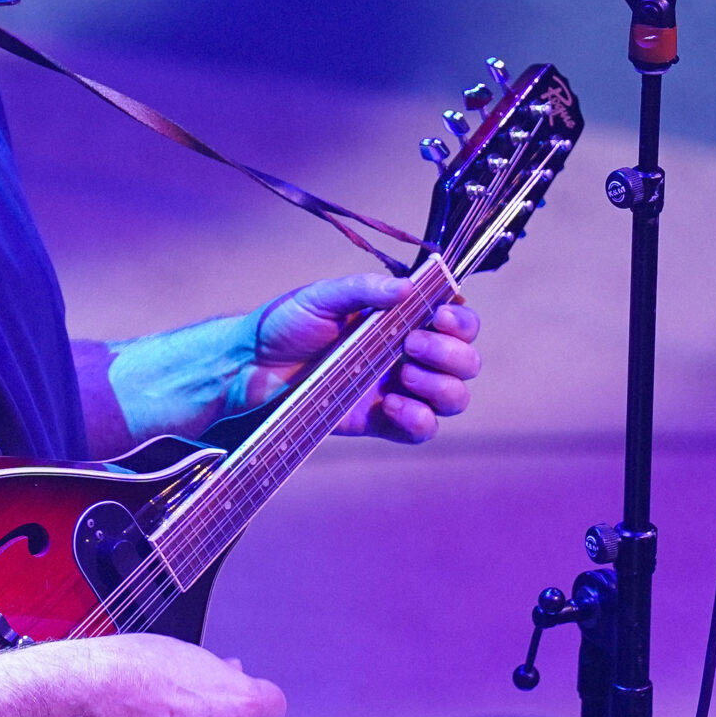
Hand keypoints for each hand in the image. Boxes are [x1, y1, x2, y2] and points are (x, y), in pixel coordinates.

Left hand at [243, 273, 481, 443]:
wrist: (249, 367)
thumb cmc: (285, 325)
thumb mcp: (322, 296)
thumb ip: (364, 289)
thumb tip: (406, 286)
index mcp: (402, 319)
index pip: (457, 321)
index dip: (461, 321)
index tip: (440, 316)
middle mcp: (408, 355)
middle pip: (466, 363)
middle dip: (450, 354)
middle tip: (409, 346)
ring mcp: (398, 391)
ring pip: (453, 398)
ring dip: (440, 387)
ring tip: (403, 376)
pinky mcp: (379, 422)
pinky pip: (422, 430)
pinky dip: (418, 419)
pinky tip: (388, 405)